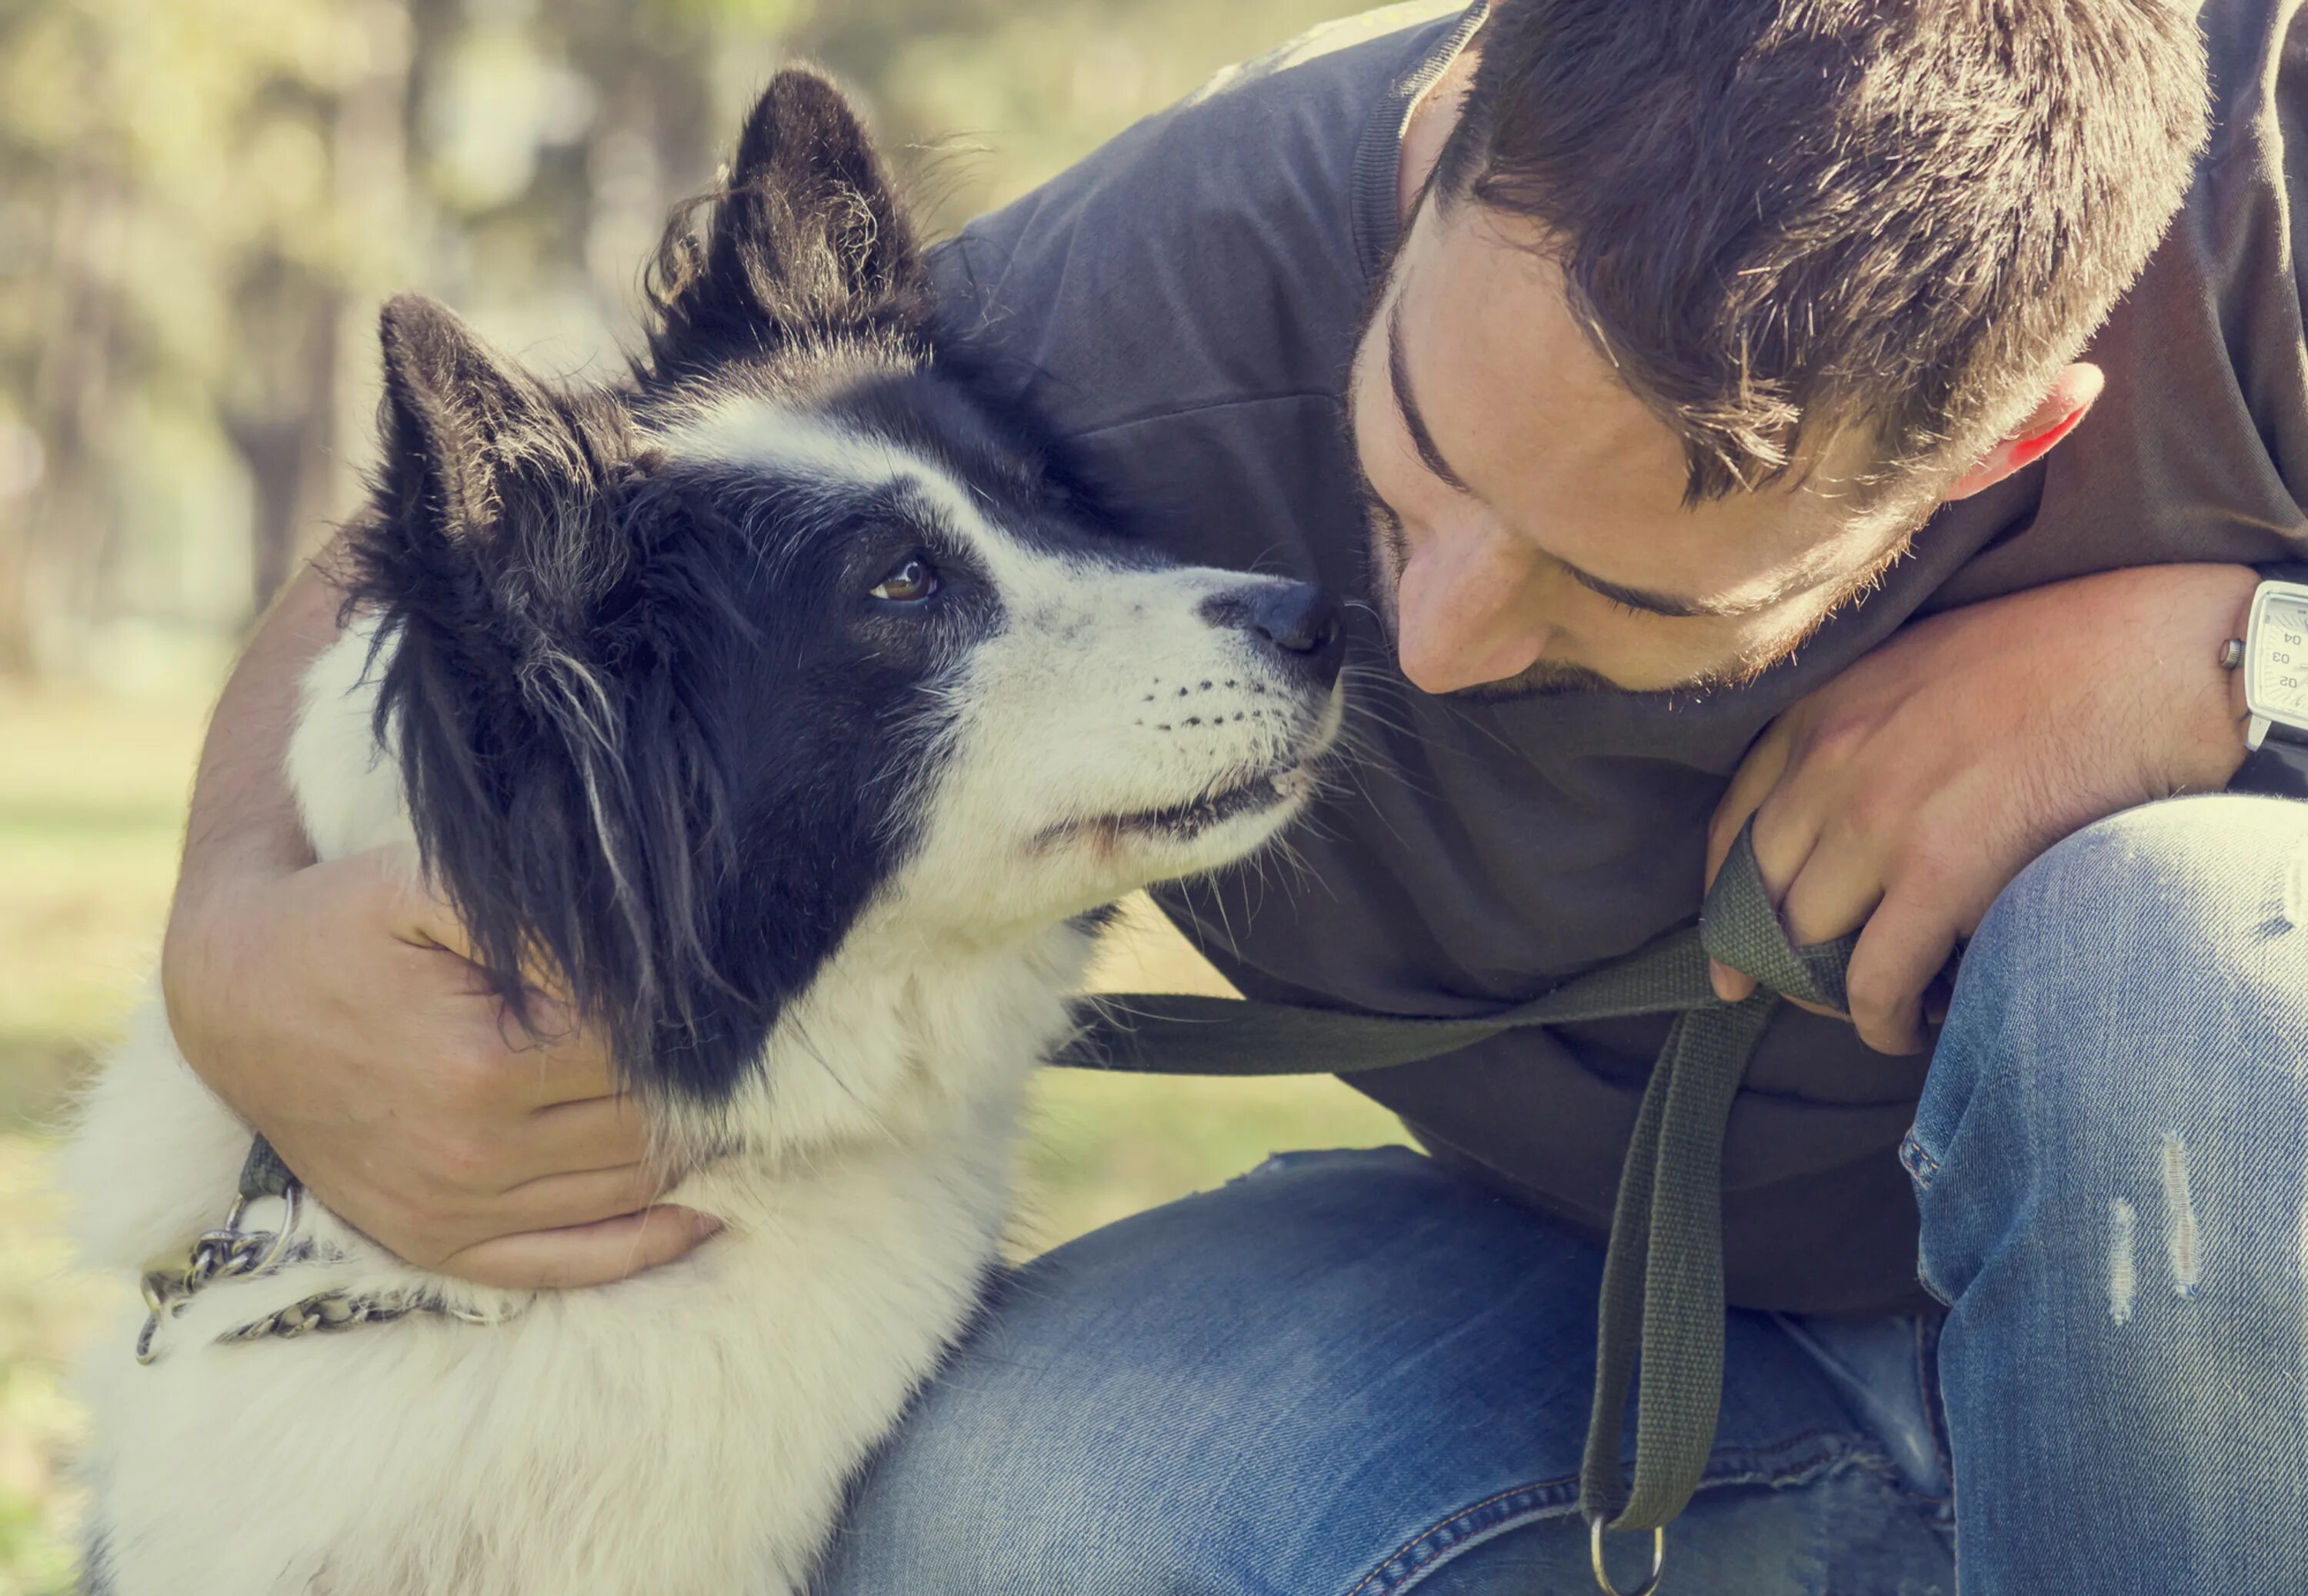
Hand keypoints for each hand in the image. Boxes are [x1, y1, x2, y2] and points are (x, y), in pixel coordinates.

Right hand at [161, 845, 716, 1286]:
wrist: (233, 996)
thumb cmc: (342, 923)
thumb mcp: (430, 885)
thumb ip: (540, 918)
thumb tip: (646, 959)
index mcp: (483, 1066)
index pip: (644, 1054)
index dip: (694, 1024)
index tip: (729, 998)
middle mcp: (472, 1154)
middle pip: (647, 1127)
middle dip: (707, 1089)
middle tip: (753, 1052)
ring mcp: (454, 1210)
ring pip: (627, 1193)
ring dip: (695, 1155)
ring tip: (738, 1108)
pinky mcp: (436, 1244)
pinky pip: (569, 1264)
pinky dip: (649, 1244)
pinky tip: (706, 1209)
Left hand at [1705, 563, 2254, 1054]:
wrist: (2155, 657)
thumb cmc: (2059, 661)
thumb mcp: (1919, 672)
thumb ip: (1864, 738)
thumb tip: (1842, 833)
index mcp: (1819, 710)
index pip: (1731, 829)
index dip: (1722, 907)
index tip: (1728, 960)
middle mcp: (1830, 761)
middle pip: (1761, 895)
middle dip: (1780, 962)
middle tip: (1821, 998)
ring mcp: (1879, 815)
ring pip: (1808, 944)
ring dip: (1835, 994)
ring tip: (1884, 1008)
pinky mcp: (1941, 869)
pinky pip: (1876, 980)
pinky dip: (1883, 1022)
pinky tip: (1913, 1029)